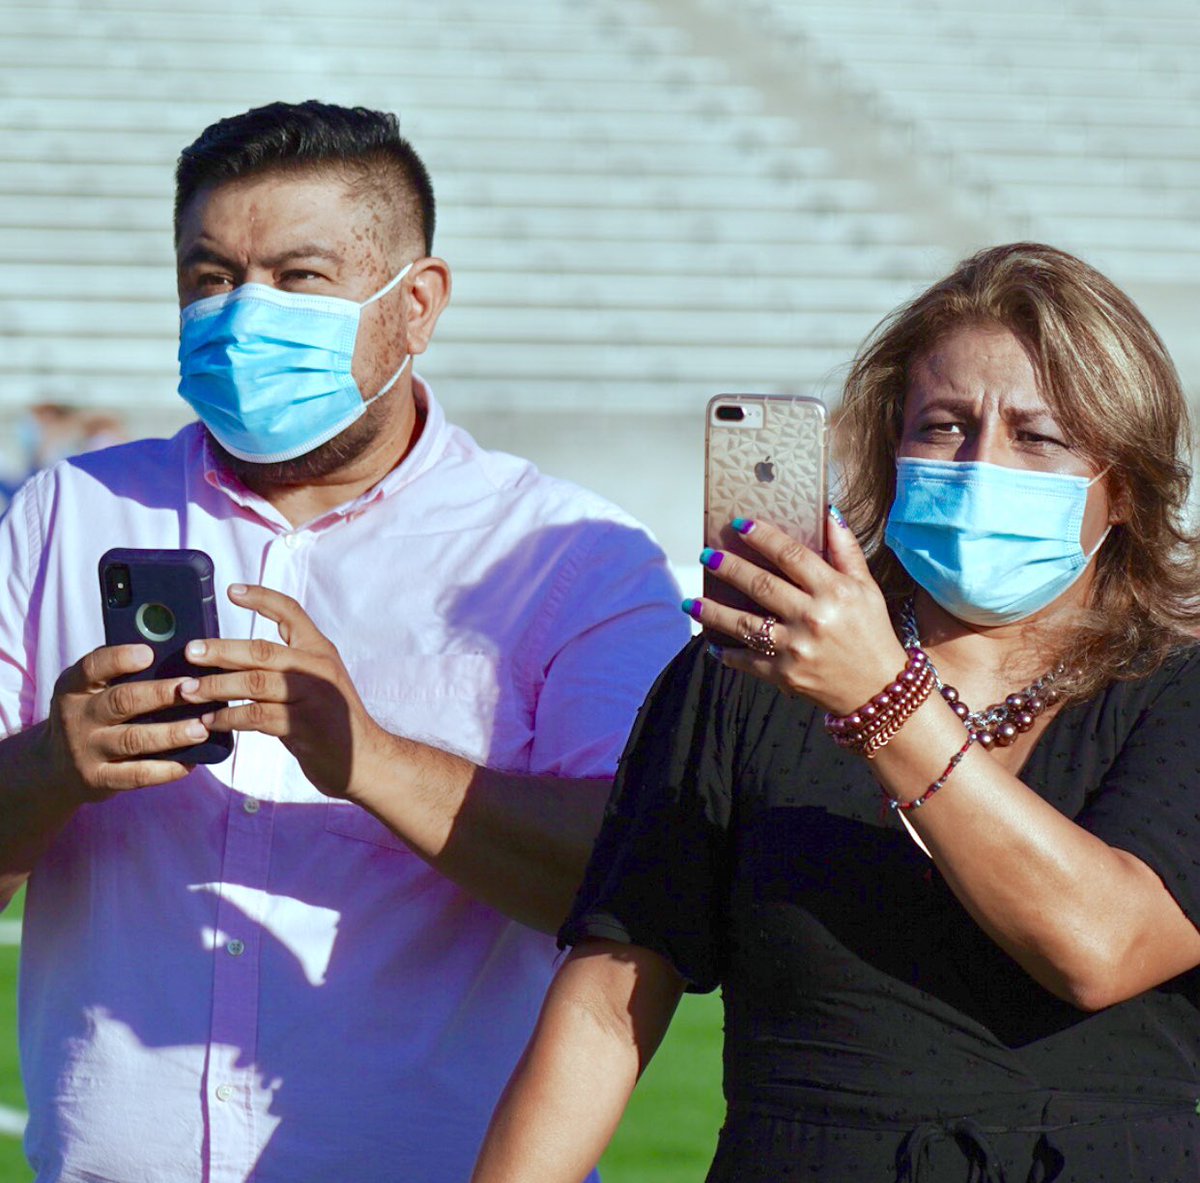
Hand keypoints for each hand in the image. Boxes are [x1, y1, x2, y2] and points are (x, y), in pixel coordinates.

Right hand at [41, 644, 203, 803]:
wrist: (57, 769)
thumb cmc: (90, 716)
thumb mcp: (89, 691)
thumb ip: (117, 673)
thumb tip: (171, 653)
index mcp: (74, 688)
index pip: (92, 667)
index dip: (119, 659)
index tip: (149, 653)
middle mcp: (78, 717)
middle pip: (122, 701)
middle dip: (161, 694)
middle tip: (194, 688)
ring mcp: (87, 750)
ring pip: (134, 739)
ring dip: (172, 733)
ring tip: (201, 728)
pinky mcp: (99, 779)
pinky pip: (138, 774)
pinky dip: (168, 769)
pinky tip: (191, 761)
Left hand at [180, 584, 383, 797]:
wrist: (365, 759)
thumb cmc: (333, 720)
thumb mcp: (318, 683)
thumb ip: (286, 667)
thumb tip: (231, 658)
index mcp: (320, 651)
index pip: (291, 613)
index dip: (262, 598)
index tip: (232, 591)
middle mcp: (317, 668)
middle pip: (262, 650)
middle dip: (220, 650)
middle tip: (190, 651)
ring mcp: (312, 696)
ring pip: (254, 682)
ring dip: (216, 686)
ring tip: (187, 691)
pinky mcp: (303, 725)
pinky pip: (256, 716)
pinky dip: (228, 718)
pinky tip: (209, 721)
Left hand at [689, 511, 906, 713]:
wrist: (879, 690)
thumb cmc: (871, 632)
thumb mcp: (867, 588)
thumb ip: (846, 551)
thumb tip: (829, 513)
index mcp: (835, 591)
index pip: (791, 555)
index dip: (763, 537)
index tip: (739, 525)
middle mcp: (813, 618)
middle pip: (760, 585)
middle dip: (728, 567)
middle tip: (706, 555)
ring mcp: (795, 648)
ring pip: (743, 624)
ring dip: (712, 611)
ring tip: (691, 601)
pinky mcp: (784, 675)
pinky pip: (746, 660)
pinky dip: (725, 652)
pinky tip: (711, 641)